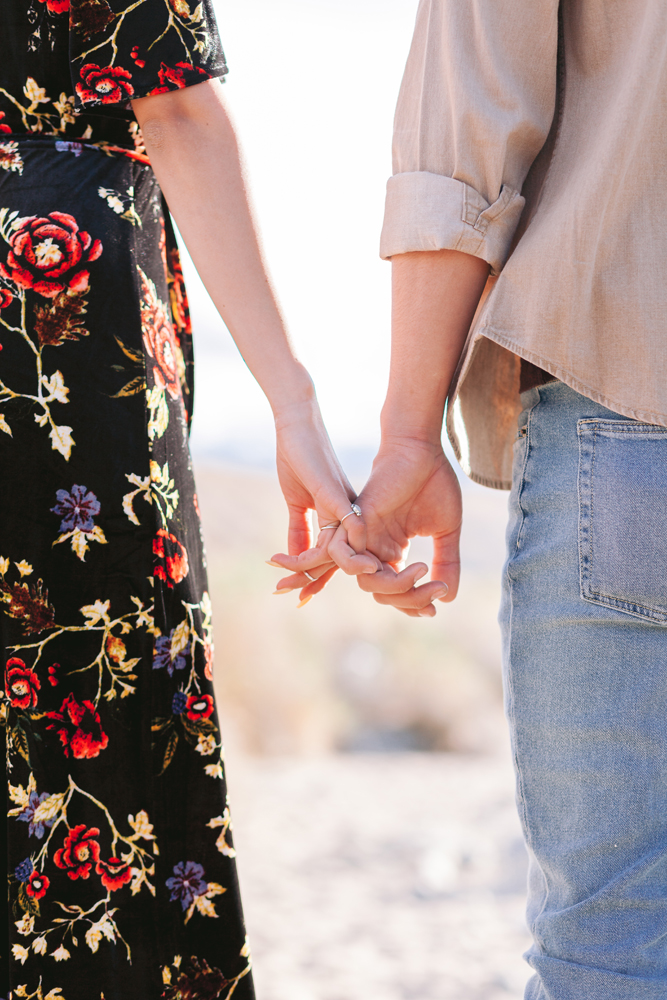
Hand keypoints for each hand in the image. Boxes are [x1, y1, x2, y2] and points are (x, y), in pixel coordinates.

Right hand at [267, 398, 380, 602]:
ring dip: (313, 571)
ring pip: (340, 552)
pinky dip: (328, 549)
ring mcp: (343, 507)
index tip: (299, 598)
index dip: (316, 578)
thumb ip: (299, 528)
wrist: (299, 423)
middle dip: (313, 581)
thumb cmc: (299, 457)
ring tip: (291, 585)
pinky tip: (311, 562)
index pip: (330, 557)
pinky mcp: (336, 495)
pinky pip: (343, 528)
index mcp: (337, 519)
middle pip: (337, 560)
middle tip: (296, 599)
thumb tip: (297, 556)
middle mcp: (346, 516)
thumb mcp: (297, 500)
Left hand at [328, 436, 461, 616]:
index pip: (394, 591)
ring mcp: (362, 536)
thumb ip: (446, 562)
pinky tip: (391, 565)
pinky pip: (341, 553)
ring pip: (363, 580)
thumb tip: (448, 597)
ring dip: (392, 587)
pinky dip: (358, 566)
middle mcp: (373, 548)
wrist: (422, 450)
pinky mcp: (355, 520)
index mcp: (391, 552)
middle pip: (380, 591)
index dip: (412, 604)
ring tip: (419, 574)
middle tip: (434, 589)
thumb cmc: (434, 483)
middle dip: (409, 598)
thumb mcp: (446, 532)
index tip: (435, 607)